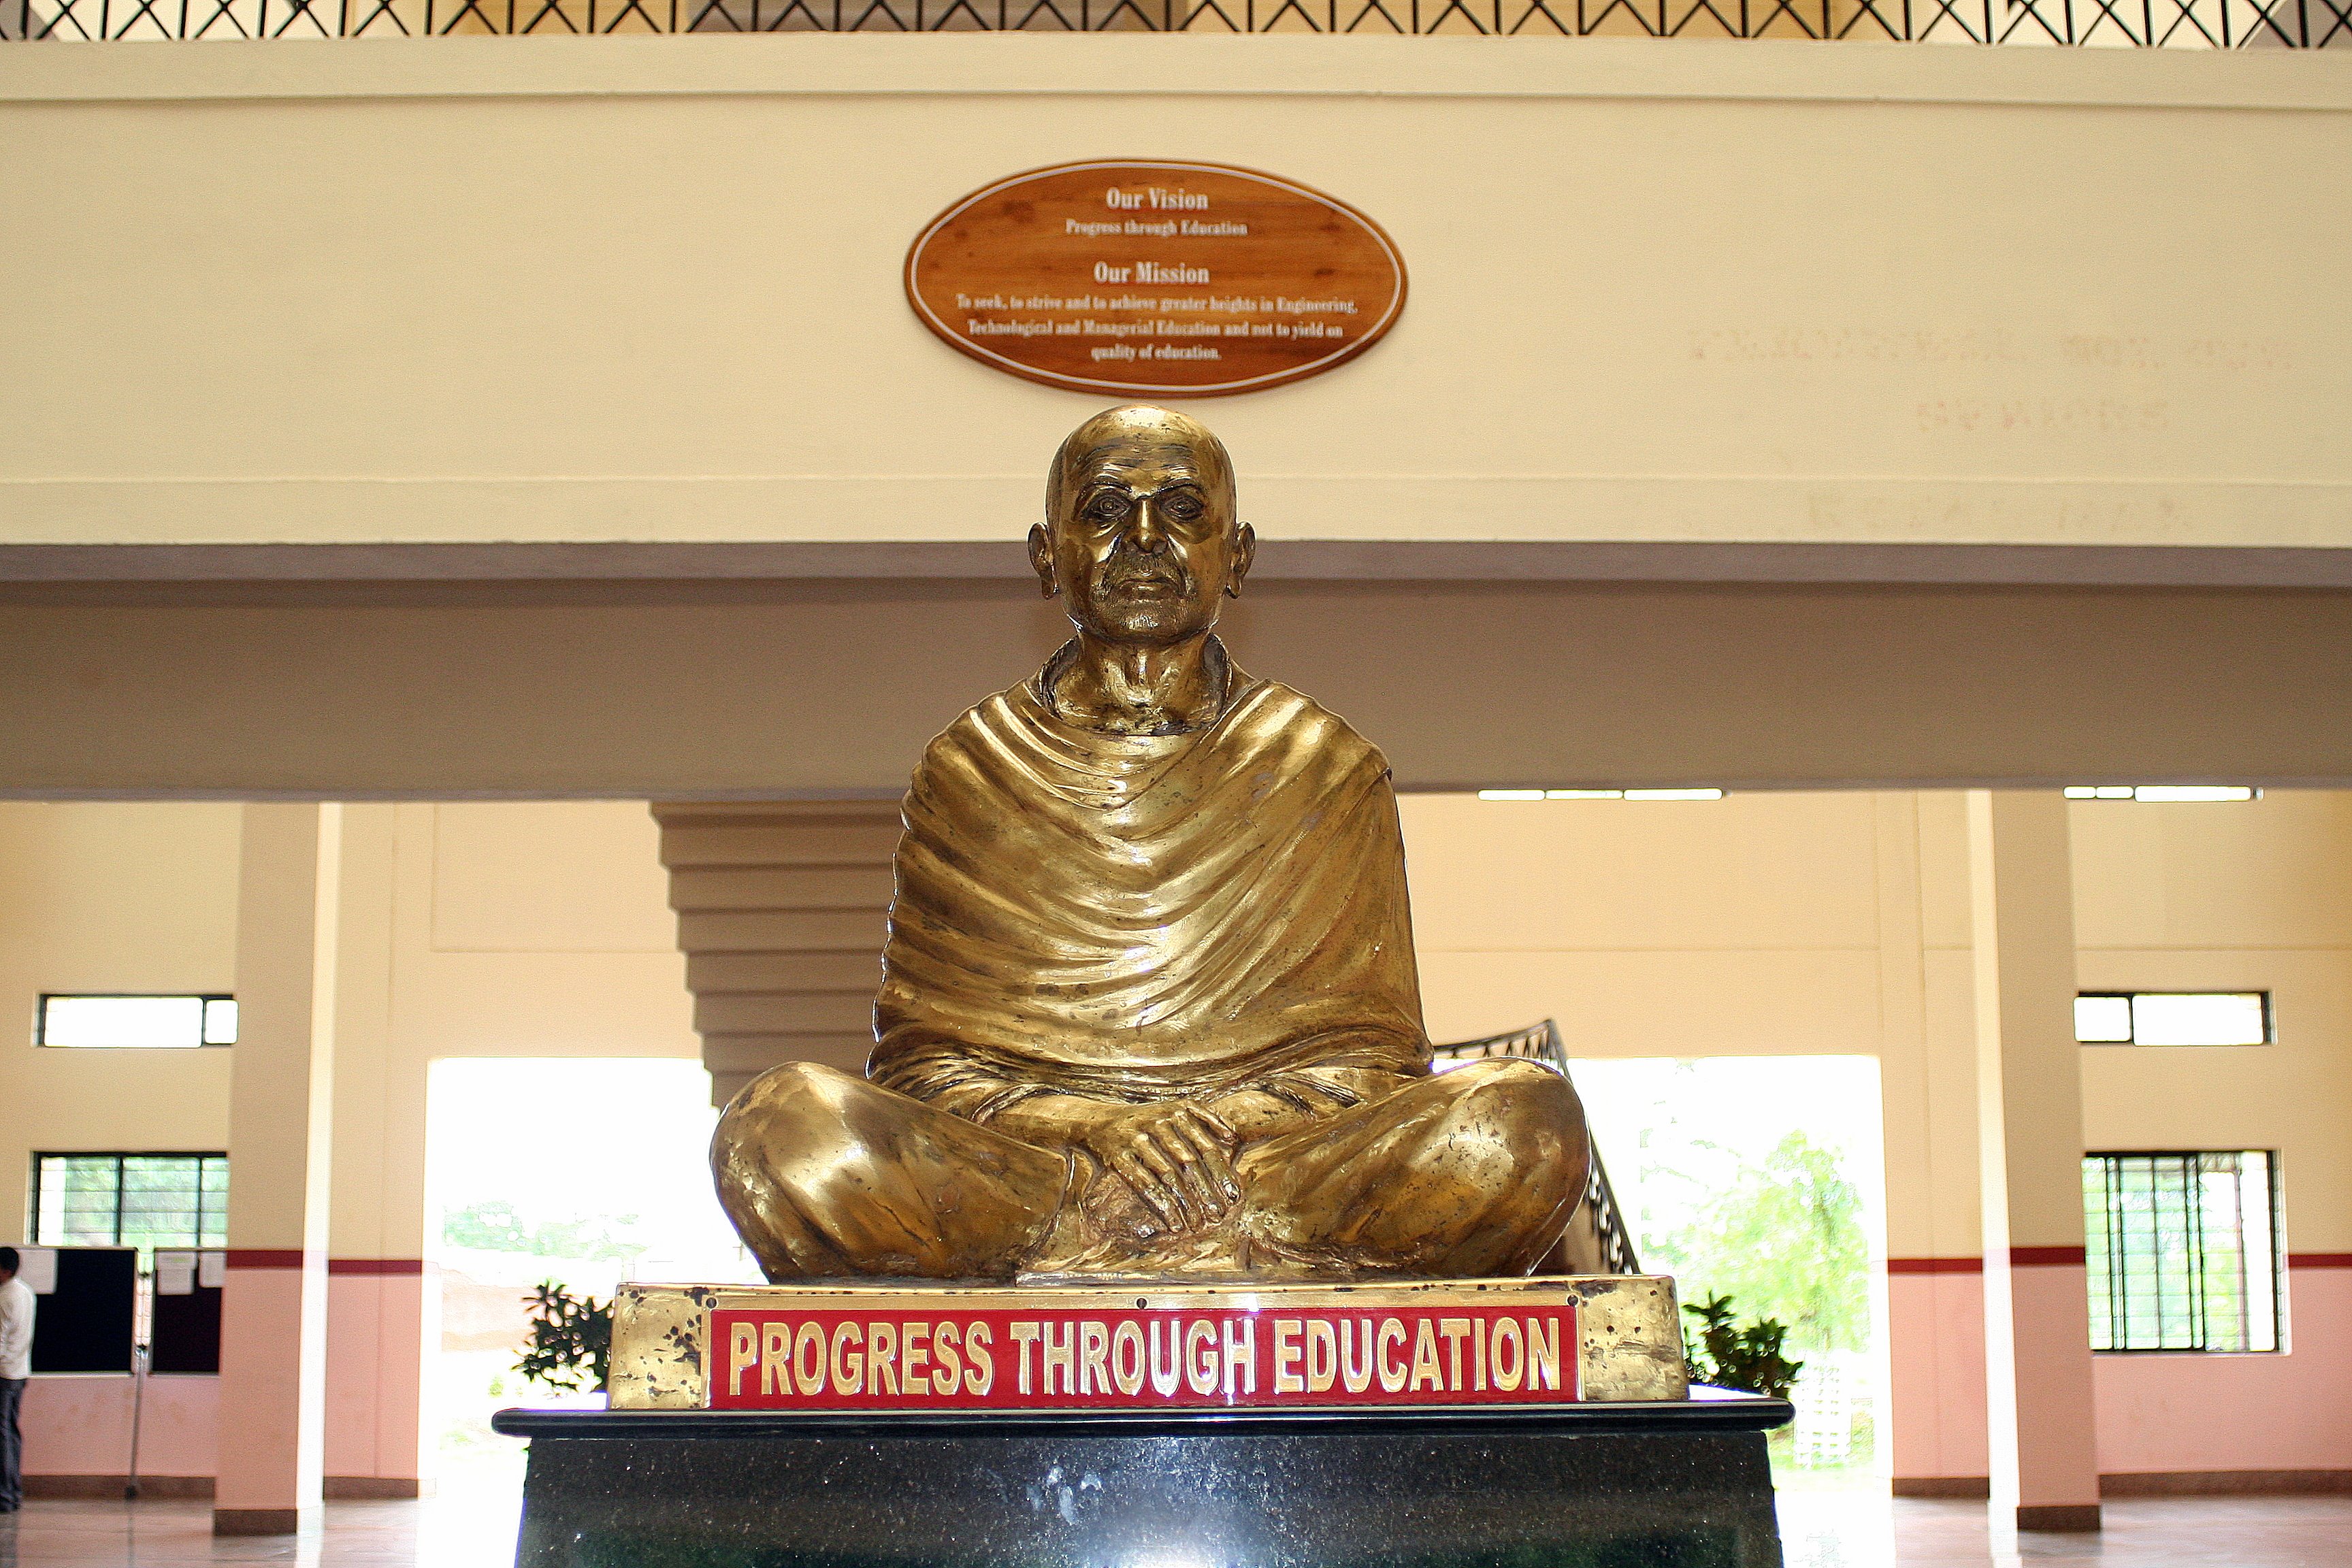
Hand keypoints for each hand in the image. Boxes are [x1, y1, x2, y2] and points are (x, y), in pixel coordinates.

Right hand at [1079, 1102, 1240, 1233]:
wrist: (1098, 1121)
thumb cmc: (1144, 1121)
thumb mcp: (1172, 1110)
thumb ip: (1203, 1119)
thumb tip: (1232, 1138)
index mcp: (1176, 1113)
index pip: (1206, 1148)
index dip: (1222, 1174)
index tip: (1233, 1197)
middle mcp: (1158, 1123)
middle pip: (1190, 1164)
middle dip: (1206, 1194)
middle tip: (1218, 1216)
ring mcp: (1137, 1139)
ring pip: (1169, 1177)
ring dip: (1186, 1205)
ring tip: (1198, 1225)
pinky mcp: (1119, 1156)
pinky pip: (1145, 1186)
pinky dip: (1162, 1207)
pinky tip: (1174, 1223)